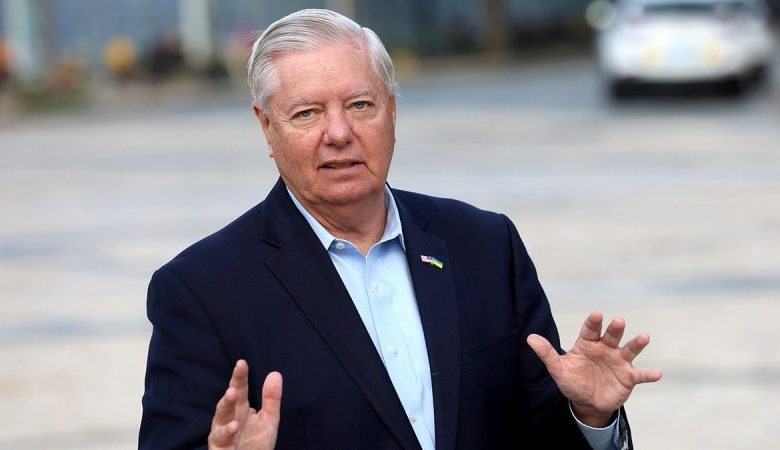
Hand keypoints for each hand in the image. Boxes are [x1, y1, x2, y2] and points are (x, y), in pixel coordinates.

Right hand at [208, 360, 282, 449]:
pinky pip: (220, 437)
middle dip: (232, 388)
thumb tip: (275, 373)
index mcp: (241, 409)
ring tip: (232, 393)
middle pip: (228, 400)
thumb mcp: (269, 421)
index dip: (240, 376)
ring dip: (225, 404)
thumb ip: (271, 399)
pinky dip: (226, 431)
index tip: (242, 363)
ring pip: (220, 416)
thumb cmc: (257, 445)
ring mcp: (221, 432)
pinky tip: (234, 425)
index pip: (240, 389)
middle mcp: (228, 418)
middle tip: (236, 378)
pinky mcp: (219, 446)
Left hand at [527, 312, 661, 426]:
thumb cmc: (572, 381)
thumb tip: (529, 338)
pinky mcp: (628, 377)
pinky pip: (640, 374)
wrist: (587, 403)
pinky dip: (649, 374)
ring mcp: (619, 362)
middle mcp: (605, 349)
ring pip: (629, 349)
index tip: (597, 314)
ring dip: (637, 343)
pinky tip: (657, 373)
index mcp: (588, 344)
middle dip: (615, 329)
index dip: (594, 322)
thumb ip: (546, 353)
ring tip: (644, 337)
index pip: (590, 329)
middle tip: (618, 321)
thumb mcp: (558, 369)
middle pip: (611, 335)